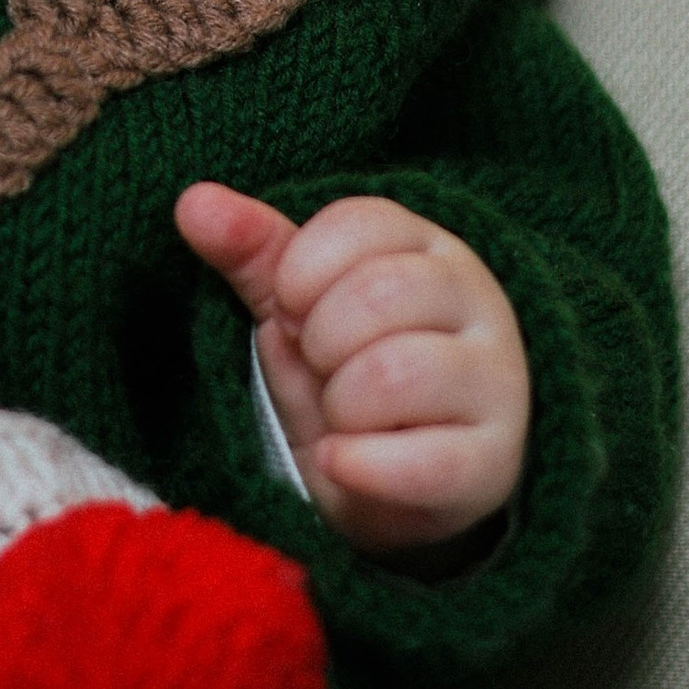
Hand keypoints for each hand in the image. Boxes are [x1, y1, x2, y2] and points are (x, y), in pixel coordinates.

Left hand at [174, 183, 529, 560]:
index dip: (301, 273)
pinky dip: (359, 466)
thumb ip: (254, 253)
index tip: (293, 313)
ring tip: (343, 419)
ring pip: (395, 373)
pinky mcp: (493, 461)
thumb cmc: (350, 380)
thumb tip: (192, 201)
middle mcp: (477, 303)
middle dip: (319, 342)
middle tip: (323, 370)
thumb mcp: (299, 312)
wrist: (400, 487)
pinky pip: (422, 462)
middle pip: (380, 293)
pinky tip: (341, 462)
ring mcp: (496, 382)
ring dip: (339, 406)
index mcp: (429, 249)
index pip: (361, 223)